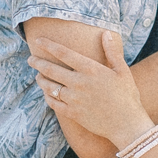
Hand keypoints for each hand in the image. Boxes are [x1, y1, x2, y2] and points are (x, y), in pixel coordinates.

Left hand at [28, 30, 152, 149]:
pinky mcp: (73, 114)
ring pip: (50, 87)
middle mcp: (79, 83)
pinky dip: (48, 97)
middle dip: (38, 63)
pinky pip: (54, 104)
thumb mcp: (122, 70)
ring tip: (38, 76)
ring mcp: (74, 99)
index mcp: (91, 70)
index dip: (49, 46)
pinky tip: (47, 94)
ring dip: (41, 80)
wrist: (127, 124)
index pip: (64, 54)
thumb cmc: (128, 96)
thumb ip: (112, 51)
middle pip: (51, 70)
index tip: (38, 40)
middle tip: (30, 59)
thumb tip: (106, 33)